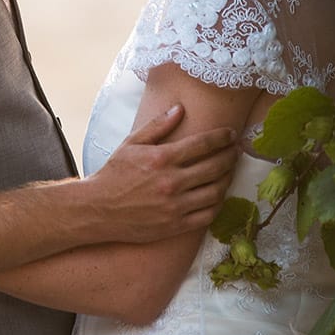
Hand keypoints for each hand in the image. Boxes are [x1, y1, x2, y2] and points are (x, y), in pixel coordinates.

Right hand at [85, 104, 238, 243]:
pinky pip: (207, 215)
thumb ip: (158, 126)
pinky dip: (218, 203)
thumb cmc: (114, 173)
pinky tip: (218, 195)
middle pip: (214, 167)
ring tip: (230, 171)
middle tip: (236, 151)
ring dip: (227, 179)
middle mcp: (171, 182)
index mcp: (161, 159)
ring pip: (215, 191)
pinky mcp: (176, 225)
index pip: (202, 144)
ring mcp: (175, 206)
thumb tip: (180, 109)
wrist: (98, 209)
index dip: (221, 138)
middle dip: (230, 156)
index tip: (231, 135)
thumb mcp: (131, 144)